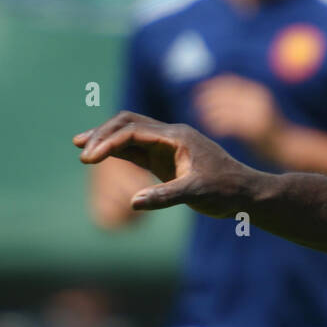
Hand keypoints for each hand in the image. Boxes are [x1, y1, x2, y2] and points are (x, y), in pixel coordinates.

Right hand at [74, 112, 253, 216]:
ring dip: (106, 139)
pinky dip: (117, 151)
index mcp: (177, 136)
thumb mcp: (196, 193)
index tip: (89, 158)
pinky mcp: (166, 160)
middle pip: (128, 123)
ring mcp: (167, 147)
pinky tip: (100, 157)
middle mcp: (170, 136)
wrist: (246, 193)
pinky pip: (136, 150)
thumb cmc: (226, 190)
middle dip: (102, 133)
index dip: (108, 142)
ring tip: (81, 148)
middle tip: (80, 149)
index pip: (134, 131)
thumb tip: (133, 203)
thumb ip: (165, 197)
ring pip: (130, 134)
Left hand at [192, 75, 283, 156]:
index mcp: (259, 92)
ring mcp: (256, 114)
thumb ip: (244, 101)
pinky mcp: (253, 130)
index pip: (231, 82)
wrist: (290, 148)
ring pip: (224, 109)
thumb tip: (218, 95)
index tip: (200, 88)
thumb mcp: (260, 109)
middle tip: (196, 103)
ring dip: (210, 113)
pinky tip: (212, 130)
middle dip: (208, 97)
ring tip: (203, 118)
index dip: (213, 84)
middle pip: (225, 94)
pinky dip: (218, 126)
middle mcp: (257, 100)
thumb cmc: (271, 131)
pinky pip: (229, 125)